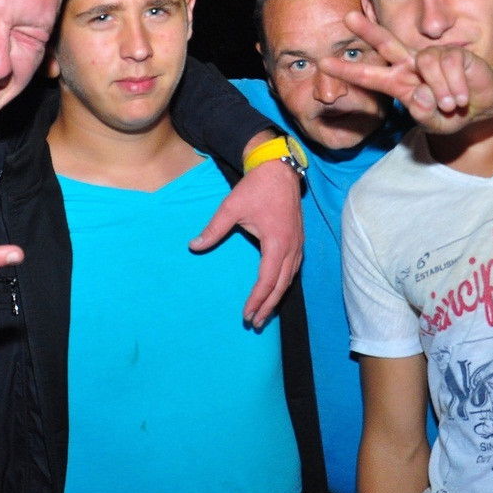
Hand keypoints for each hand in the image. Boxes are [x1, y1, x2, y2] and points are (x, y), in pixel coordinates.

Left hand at [188, 157, 302, 327]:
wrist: (279, 169)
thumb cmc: (256, 187)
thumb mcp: (230, 208)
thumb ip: (213, 229)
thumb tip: (194, 246)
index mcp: (277, 243)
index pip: (266, 280)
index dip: (256, 300)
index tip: (246, 314)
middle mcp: (292, 248)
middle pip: (281, 286)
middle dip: (268, 306)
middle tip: (255, 323)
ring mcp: (298, 244)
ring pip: (289, 279)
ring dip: (277, 297)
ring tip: (265, 313)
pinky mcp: (298, 240)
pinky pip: (293, 269)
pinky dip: (284, 283)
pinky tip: (275, 290)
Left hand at [320, 10, 492, 133]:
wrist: (481, 101)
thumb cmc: (452, 113)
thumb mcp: (435, 123)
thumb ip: (424, 115)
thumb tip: (419, 95)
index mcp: (399, 83)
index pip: (369, 76)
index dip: (347, 70)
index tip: (323, 64)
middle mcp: (410, 66)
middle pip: (386, 43)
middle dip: (367, 30)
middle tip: (347, 17)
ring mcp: (429, 57)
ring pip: (425, 65)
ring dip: (441, 90)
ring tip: (452, 105)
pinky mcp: (451, 53)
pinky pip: (447, 65)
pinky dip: (455, 86)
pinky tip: (462, 96)